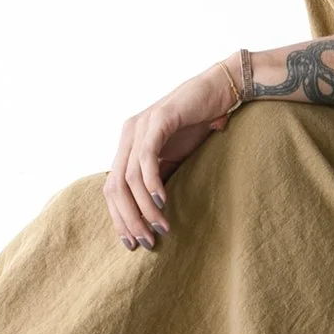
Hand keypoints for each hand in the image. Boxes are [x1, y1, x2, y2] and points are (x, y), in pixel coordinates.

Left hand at [104, 61, 242, 251]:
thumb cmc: (198, 124)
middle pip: (115, 187)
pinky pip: (147, 158)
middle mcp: (128, 135)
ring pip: (129, 178)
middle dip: (128, 220)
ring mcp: (140, 126)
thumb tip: (150, 216)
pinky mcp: (158, 120)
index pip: (112, 189)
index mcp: (128, 145)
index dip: (119, 218)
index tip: (131, 243)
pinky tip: (162, 202)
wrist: (220, 90)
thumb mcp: (175, 157)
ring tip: (160, 228)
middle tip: (145, 243)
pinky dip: (152, 183)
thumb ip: (159, 178)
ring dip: (144, 208)